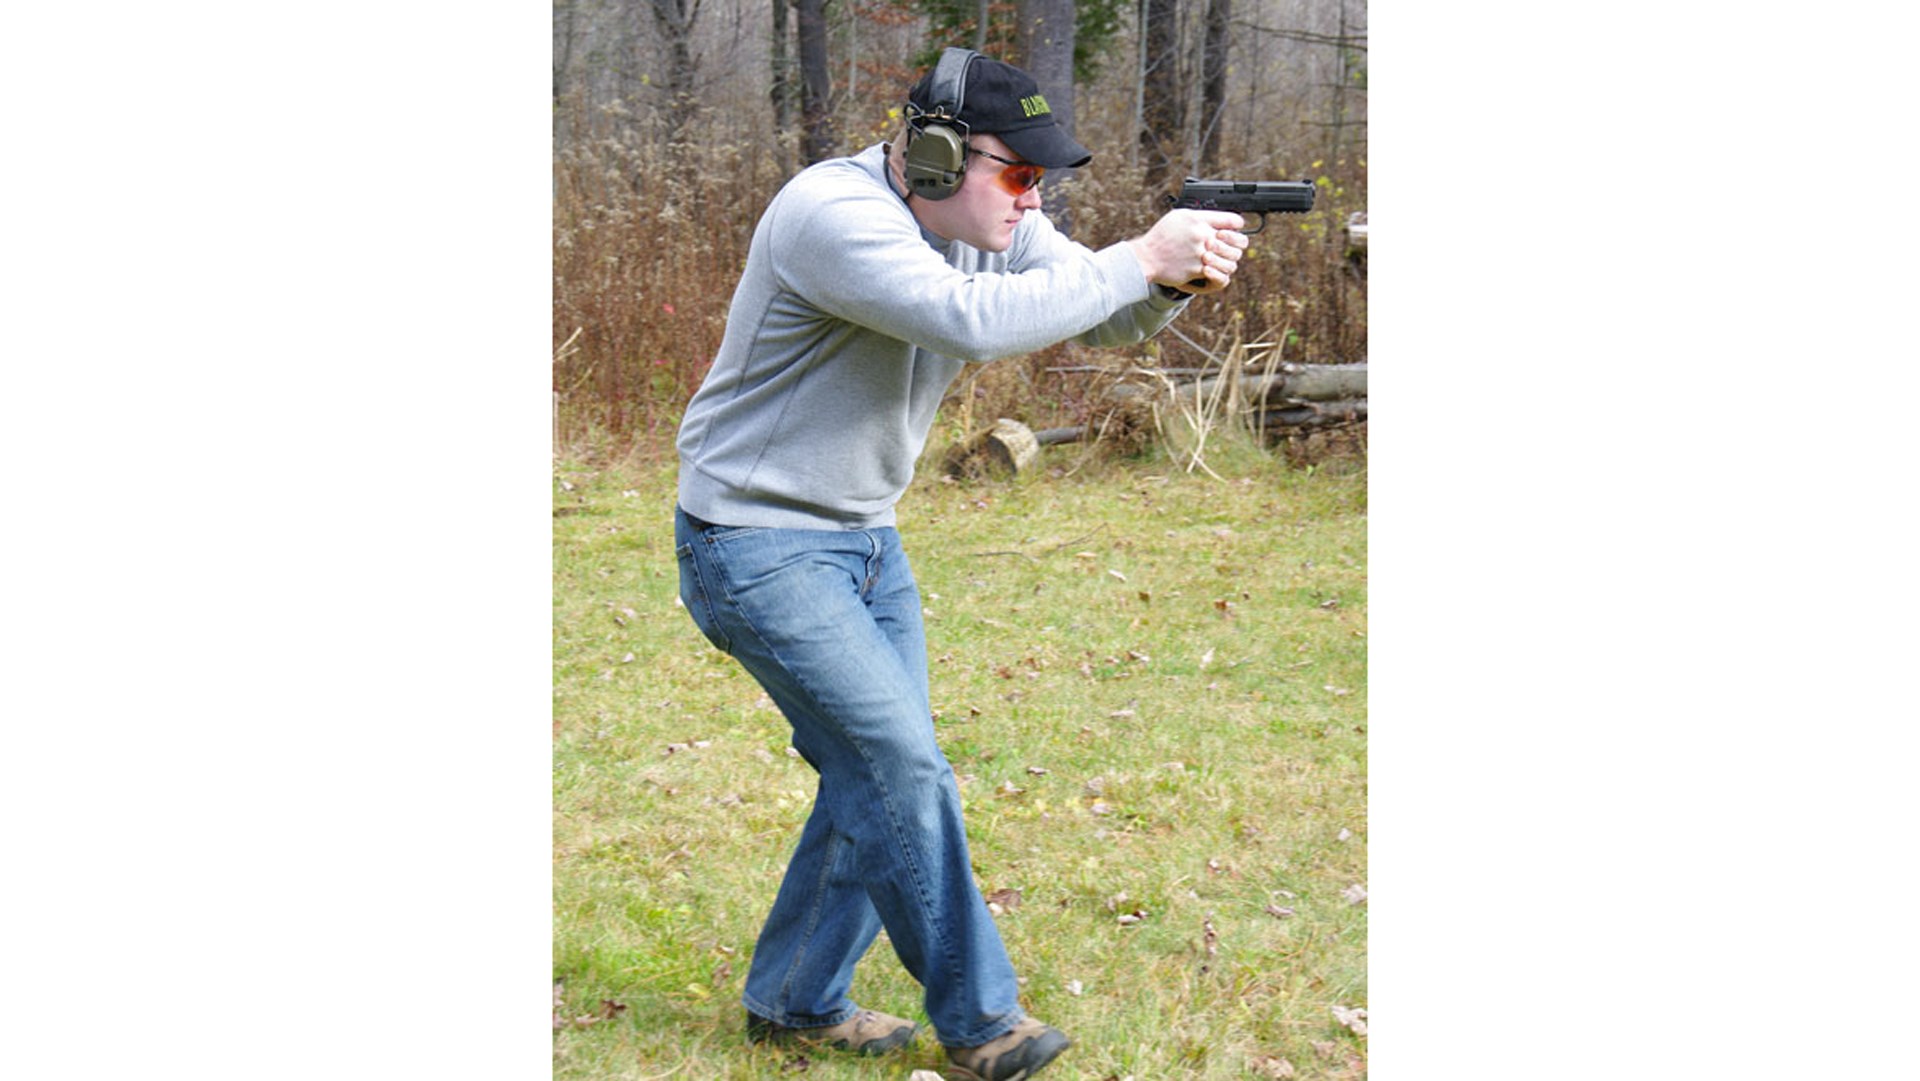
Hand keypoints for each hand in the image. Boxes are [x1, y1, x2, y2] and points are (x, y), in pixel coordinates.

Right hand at [1126, 209, 1249, 295]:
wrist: (1146, 257)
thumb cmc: (1162, 237)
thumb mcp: (1180, 217)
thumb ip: (1201, 218)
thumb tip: (1219, 220)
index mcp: (1199, 219)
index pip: (1233, 220)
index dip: (1238, 226)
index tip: (1236, 229)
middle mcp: (1202, 235)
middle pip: (1238, 241)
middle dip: (1238, 246)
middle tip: (1232, 248)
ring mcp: (1201, 253)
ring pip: (1231, 260)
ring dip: (1229, 261)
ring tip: (1222, 261)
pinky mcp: (1197, 269)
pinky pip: (1218, 273)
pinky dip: (1216, 273)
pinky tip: (1209, 270)